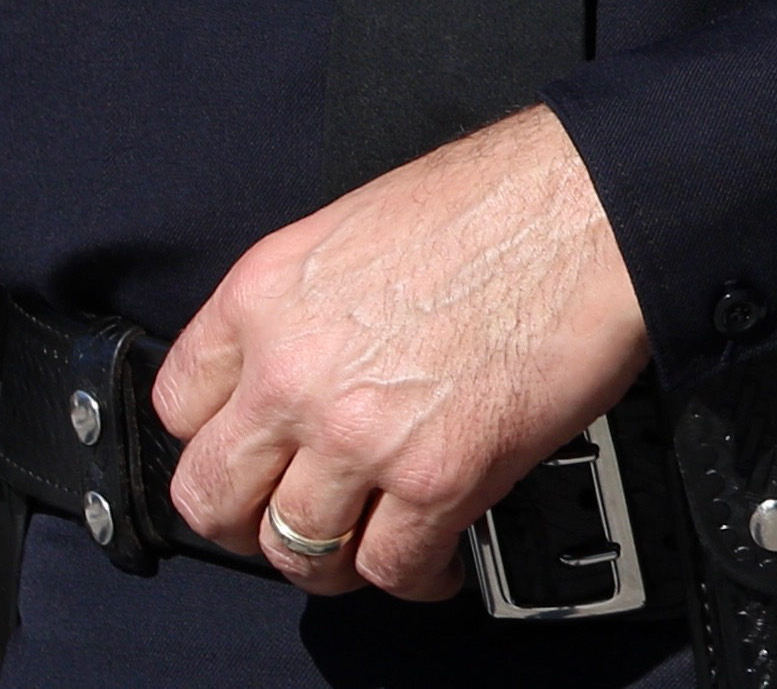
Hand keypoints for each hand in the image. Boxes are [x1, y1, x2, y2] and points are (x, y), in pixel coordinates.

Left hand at [152, 106, 649, 601]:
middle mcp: (291, 372)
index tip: (249, 455)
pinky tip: (438, 561)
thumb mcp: (357, 228)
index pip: (179, 406)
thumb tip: (309, 370)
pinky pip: (391, 568)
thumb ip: (308, 308)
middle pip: (212, 498)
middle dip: (248, 521)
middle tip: (289, 520)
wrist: (597, 207)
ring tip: (369, 547)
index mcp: (264, 296)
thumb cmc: (503, 198)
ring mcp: (359, 433)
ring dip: (330, 560)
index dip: (216, 442)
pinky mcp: (438, 477)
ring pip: (296, 549)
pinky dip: (415, 578)